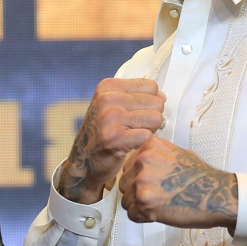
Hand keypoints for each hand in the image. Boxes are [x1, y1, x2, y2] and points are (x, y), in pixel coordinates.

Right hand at [56, 78, 165, 203]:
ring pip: (155, 119)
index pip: (151, 87)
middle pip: (156, 103)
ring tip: (132, 135)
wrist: (84, 159)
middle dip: (151, 117)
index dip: (150, 102)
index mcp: (108, 87)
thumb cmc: (103, 131)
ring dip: (148, 130)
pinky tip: (128, 145)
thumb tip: (162, 97)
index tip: (135, 113)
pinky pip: (147, 136)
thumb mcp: (112, 105)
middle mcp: (107, 98)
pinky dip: (142, 143)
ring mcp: (110, 118)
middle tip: (134, 127)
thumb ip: (137, 96)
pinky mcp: (114, 138)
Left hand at [118, 137, 236, 230]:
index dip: (138, 178)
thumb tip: (145, 163)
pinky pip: (132, 215)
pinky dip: (143, 218)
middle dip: (135, 193)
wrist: (216, 194)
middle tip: (155, 198)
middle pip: (124, 183)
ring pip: (126, 200)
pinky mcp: (144, 202)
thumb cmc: (201, 176)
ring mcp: (142, 182)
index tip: (151, 184)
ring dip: (139, 207)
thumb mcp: (179, 153)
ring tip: (158, 207)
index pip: (129, 166)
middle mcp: (142, 161)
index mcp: (149, 146)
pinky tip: (159, 214)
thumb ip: (158, 156)